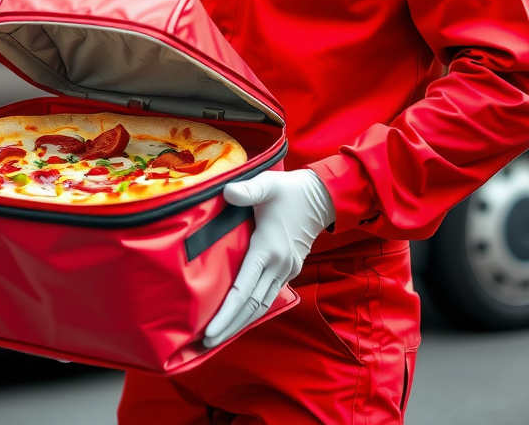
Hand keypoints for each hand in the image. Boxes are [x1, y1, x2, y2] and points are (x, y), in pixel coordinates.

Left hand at [203, 169, 334, 347]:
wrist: (321, 197)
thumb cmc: (290, 190)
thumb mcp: (267, 185)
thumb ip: (247, 190)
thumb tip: (226, 192)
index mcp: (268, 249)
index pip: (244, 289)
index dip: (226, 313)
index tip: (210, 331)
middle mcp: (278, 265)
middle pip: (251, 306)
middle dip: (229, 326)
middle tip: (207, 344)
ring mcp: (286, 269)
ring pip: (262, 305)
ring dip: (242, 322)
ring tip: (220, 337)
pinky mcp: (290, 269)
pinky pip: (270, 295)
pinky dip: (255, 309)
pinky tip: (242, 315)